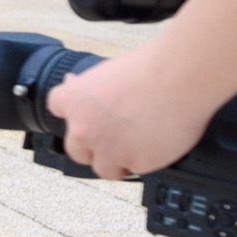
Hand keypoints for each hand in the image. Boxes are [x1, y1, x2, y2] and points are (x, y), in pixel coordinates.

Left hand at [47, 51, 211, 181]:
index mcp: (72, 101)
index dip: (75, 112)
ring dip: (115, 162)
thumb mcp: (107, 71)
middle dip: (92, 147)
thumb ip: (89, 87)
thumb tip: (74, 82)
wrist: (180, 77)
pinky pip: (136, 168)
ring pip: (104, 168)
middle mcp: (83, 130)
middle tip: (114, 138)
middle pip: (76, 150)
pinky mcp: (136, 162)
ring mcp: (108, 150)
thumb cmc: (149, 68)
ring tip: (136, 147)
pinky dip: (145, 160)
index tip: (85, 114)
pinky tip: (156, 144)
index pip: (57, 109)